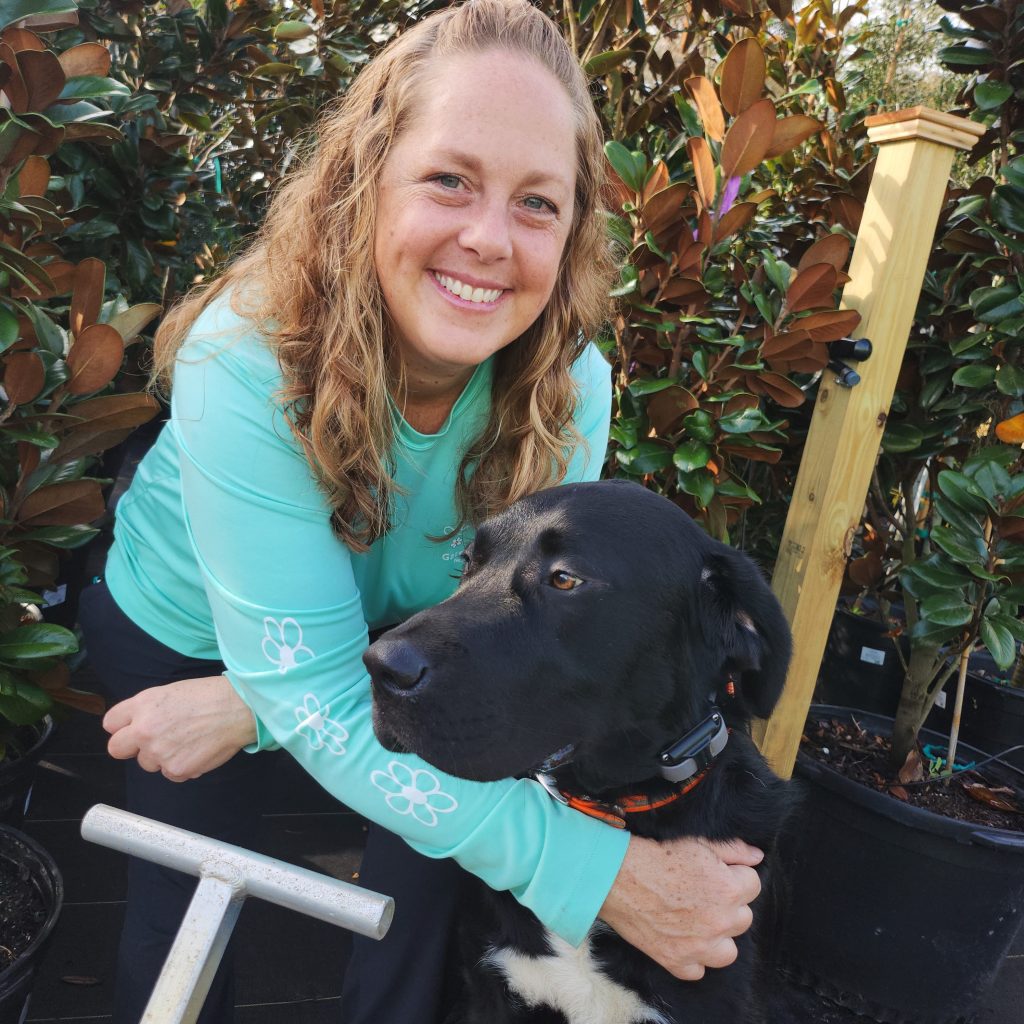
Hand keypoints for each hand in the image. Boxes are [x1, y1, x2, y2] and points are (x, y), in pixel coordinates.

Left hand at [103, 675, 257, 781]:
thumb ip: (147, 709)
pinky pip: (171, 774)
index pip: (111, 723)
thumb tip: (136, 727)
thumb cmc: (210, 696)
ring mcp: (158, 752)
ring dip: (162, 757)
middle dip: (132, 747)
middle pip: (117, 749)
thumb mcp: (171, 692)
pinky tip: (198, 750)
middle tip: (154, 742)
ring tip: (188, 741)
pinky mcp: (176, 769)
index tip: (134, 728)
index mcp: (142, 705)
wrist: (238, 708)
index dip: (124, 726)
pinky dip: (183, 766)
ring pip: (148, 763)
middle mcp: (144, 730)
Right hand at [598, 834, 763, 980]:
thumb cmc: (656, 854)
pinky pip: (699, 970)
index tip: (717, 874)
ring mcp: (699, 946)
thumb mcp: (698, 843)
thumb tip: (757, 857)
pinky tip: (682, 938)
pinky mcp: (676, 962)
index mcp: (729, 889)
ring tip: (699, 920)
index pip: (753, 885)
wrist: (616, 875)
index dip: (734, 876)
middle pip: (743, 918)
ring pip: (728, 951)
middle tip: (703, 893)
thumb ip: (734, 850)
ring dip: (718, 937)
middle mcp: (720, 921)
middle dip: (728, 905)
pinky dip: (693, 958)